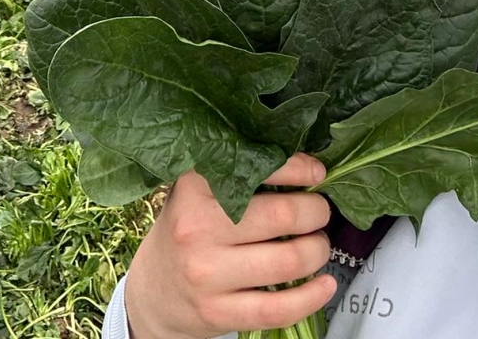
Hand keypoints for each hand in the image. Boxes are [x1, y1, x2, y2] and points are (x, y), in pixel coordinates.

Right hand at [124, 154, 334, 338]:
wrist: (153, 291)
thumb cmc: (186, 232)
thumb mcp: (196, 194)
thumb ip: (236, 176)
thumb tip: (304, 164)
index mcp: (194, 189)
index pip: (259, 169)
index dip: (300, 170)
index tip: (317, 173)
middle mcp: (196, 228)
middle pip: (285, 215)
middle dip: (316, 213)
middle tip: (318, 214)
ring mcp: (206, 273)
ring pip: (289, 261)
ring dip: (318, 251)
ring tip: (317, 246)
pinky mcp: (217, 312)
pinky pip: (279, 308)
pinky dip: (312, 297)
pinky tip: (324, 286)